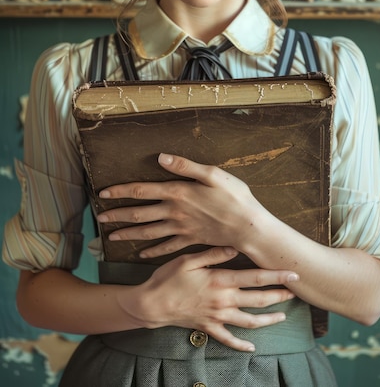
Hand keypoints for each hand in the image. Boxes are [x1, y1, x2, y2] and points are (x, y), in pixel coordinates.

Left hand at [97, 153, 268, 257]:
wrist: (248, 227)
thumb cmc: (234, 197)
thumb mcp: (212, 174)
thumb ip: (185, 166)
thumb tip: (161, 157)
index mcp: (177, 192)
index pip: (141, 190)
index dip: (121, 191)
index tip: (103, 193)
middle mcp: (174, 212)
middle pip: (139, 214)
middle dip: (118, 215)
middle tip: (100, 218)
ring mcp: (181, 228)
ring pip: (148, 232)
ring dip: (129, 233)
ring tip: (112, 236)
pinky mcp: (190, 240)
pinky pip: (166, 247)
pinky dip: (152, 250)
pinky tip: (141, 253)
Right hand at [130, 246, 298, 351]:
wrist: (151, 304)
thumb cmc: (168, 278)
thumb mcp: (189, 259)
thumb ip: (214, 254)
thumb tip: (236, 247)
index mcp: (220, 280)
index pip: (256, 277)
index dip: (277, 275)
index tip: (294, 274)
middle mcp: (223, 300)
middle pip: (258, 300)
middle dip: (279, 296)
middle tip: (296, 292)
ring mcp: (217, 317)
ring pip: (250, 321)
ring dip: (269, 319)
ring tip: (283, 316)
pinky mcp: (209, 328)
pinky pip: (229, 340)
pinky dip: (242, 345)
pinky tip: (253, 348)